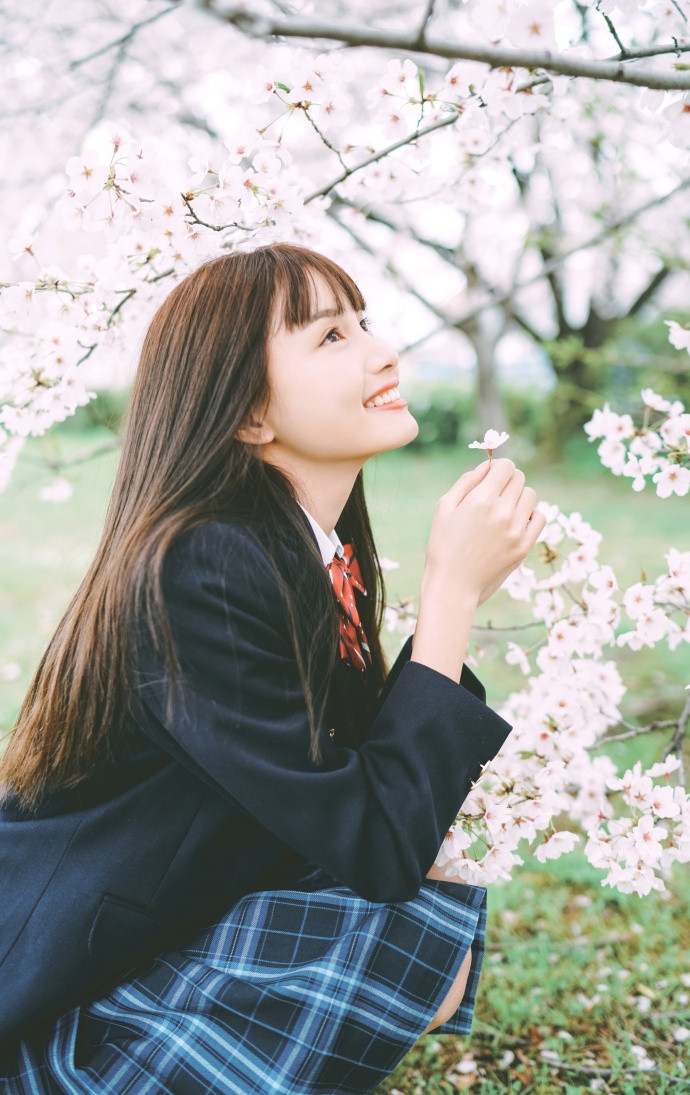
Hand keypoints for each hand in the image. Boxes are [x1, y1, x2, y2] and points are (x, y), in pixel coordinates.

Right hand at [423, 458, 545, 606]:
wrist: (453, 586)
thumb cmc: (443, 546)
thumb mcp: (444, 508)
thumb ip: (466, 482)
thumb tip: (487, 466)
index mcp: (481, 500)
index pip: (506, 466)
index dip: (497, 468)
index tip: (490, 477)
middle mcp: (503, 513)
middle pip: (519, 478)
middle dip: (507, 481)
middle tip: (494, 495)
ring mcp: (517, 531)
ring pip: (531, 495)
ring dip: (519, 497)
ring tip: (503, 510)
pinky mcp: (524, 546)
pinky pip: (540, 517)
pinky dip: (531, 515)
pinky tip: (516, 522)